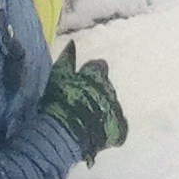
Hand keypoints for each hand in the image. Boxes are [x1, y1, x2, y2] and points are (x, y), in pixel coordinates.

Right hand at [38, 44, 126, 162]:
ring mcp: (116, 110)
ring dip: (103, 111)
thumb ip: (66, 60)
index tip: (81, 82)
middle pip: (106, 87)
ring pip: (112, 107)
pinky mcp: (120, 130)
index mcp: (96, 75)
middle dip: (98, 93)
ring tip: (88, 123)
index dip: (91, 74)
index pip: (98, 67)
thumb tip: (72, 43)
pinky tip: (99, 135)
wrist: (66, 135)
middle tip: (83, 105)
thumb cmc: (59, 103)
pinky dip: (111, 130)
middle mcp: (110, 89)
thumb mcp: (58, 77)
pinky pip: (118, 128)